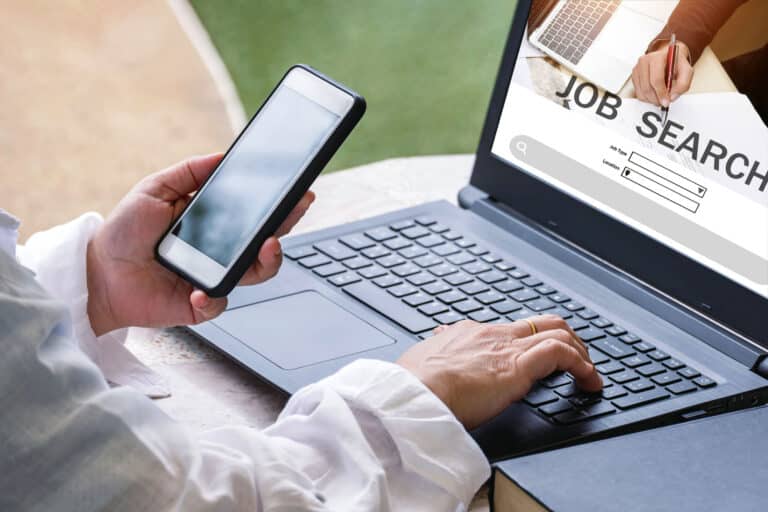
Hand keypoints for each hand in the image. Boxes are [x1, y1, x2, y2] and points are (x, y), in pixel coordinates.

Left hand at [86, 153, 314, 335]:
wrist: (98, 271)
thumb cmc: (126, 231)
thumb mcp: (155, 189)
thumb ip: (189, 171)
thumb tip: (223, 155)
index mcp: (216, 222)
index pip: (257, 213)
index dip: (281, 205)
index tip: (299, 190)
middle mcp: (222, 251)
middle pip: (267, 241)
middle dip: (287, 224)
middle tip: (297, 208)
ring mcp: (214, 278)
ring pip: (256, 274)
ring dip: (267, 261)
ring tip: (266, 246)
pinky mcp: (199, 304)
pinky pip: (217, 303)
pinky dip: (211, 298)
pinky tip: (199, 290)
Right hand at [397, 316, 602, 428]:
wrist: (415, 392)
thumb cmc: (414, 384)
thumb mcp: (422, 362)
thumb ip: (434, 353)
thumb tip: (436, 343)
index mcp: (468, 334)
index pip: (510, 330)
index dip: (530, 341)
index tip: (537, 357)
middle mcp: (492, 334)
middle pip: (541, 323)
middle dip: (565, 337)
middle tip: (577, 358)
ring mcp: (507, 348)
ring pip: (558, 332)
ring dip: (580, 353)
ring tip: (589, 374)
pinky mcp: (518, 366)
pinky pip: (562, 354)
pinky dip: (583, 366)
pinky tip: (589, 382)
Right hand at [632, 41, 692, 106]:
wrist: (669, 56)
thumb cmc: (676, 63)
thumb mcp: (687, 71)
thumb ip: (683, 84)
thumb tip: (672, 97)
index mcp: (657, 57)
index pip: (656, 79)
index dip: (661, 93)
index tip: (666, 102)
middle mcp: (645, 61)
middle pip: (647, 87)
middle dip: (656, 99)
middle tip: (663, 102)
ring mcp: (637, 68)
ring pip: (641, 92)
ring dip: (651, 99)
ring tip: (660, 98)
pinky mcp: (634, 75)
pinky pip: (637, 92)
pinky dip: (646, 97)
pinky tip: (654, 94)